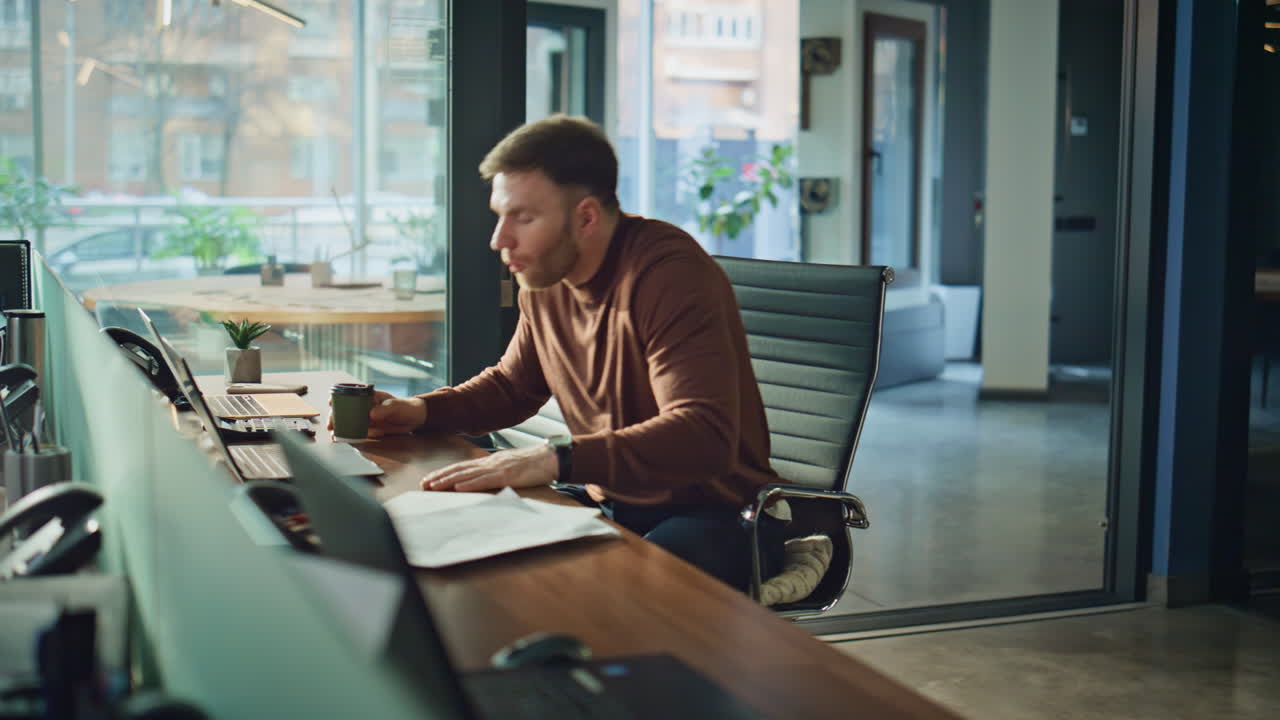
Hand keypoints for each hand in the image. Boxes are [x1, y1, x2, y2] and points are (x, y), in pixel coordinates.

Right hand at [327, 390, 426, 436]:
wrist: (415, 419)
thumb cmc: (406, 408)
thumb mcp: (397, 407)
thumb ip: (385, 409)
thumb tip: (371, 414)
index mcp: (369, 396)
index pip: (349, 394)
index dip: (338, 398)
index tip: (331, 404)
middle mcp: (364, 406)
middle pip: (345, 410)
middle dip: (335, 417)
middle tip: (331, 425)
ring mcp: (366, 418)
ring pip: (348, 422)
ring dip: (340, 429)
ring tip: (334, 436)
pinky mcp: (370, 429)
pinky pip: (357, 432)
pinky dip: (349, 436)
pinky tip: (342, 440)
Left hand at [421, 444, 556, 491]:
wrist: (553, 457)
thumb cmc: (534, 464)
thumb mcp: (511, 467)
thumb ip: (496, 472)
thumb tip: (483, 480)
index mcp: (491, 462)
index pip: (462, 467)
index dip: (444, 473)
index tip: (429, 480)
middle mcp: (491, 463)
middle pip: (459, 469)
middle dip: (439, 477)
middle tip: (422, 485)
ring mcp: (498, 468)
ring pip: (468, 475)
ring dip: (448, 481)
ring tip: (433, 486)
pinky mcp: (508, 475)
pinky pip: (486, 480)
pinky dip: (470, 484)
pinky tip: (458, 487)